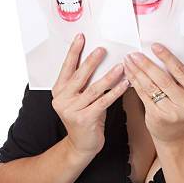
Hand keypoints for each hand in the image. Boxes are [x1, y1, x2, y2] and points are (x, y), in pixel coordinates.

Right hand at [51, 33, 128, 156]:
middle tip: (102, 49)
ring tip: (121, 65)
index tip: (81, 37)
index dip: (74, 51)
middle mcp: (62, 99)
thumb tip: (100, 59)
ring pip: (94, 88)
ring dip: (109, 76)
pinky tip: (125, 83)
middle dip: (91, 61)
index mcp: (58, 90)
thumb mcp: (80, 98)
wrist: (81, 145)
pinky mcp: (85, 119)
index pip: (66, 67)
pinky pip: (103, 101)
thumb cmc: (84, 117)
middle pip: (79, 76)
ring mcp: (72, 110)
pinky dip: (115, 91)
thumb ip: (85, 82)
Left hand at [123, 43, 183, 145]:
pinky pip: (143, 95)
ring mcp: (171, 111)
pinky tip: (129, 74)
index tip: (155, 46)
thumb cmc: (180, 108)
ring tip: (129, 61)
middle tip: (135, 54)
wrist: (174, 135)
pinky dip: (135, 82)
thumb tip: (157, 55)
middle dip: (147, 64)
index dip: (167, 57)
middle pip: (163, 79)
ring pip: (151, 86)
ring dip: (137, 72)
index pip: (181, 71)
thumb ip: (177, 79)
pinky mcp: (157, 116)